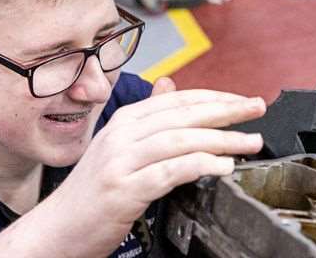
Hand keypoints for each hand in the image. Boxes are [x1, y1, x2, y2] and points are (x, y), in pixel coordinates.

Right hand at [0, 78, 265, 257]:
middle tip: (257, 109)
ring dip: (221, 139)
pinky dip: (199, 166)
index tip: (244, 100)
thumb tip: (169, 85)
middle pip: (182, 114)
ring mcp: (120, 162)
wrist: (57, 229)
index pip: (177, 99)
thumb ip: (146, 116)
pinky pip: (169, 172)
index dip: (215, 96)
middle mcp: (121, 136)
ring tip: (249, 143)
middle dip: (226, 110)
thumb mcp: (117, 146)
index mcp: (123, 121)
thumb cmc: (91, 192)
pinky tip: (222, 168)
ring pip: (180, 140)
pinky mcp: (123, 191)